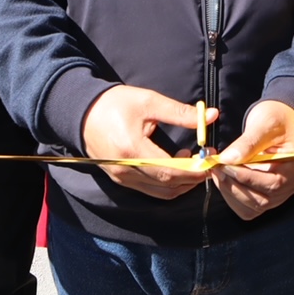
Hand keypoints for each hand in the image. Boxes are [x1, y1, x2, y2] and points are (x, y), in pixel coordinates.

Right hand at [82, 85, 215, 199]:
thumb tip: (212, 116)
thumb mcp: (149, 102)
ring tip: (194, 162)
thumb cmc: (115, 103)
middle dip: (192, 177)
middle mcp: (126, 170)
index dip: (195, 170)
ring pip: (160, 192)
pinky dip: (167, 183)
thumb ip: (180, 113)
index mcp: (132, 150)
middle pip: (168, 186)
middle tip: (208, 161)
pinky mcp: (119, 178)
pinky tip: (176, 164)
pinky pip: (149, 189)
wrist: (81, 112)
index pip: (171, 171)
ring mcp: (121, 177)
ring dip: (181, 182)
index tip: (211, 160)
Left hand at [214, 100, 293, 219]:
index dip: (247, 177)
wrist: (280, 118)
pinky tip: (224, 180)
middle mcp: (293, 184)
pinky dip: (235, 198)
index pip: (273, 183)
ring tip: (217, 173)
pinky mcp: (269, 194)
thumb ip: (248, 142)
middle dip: (235, 186)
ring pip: (255, 206)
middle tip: (215, 168)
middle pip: (263, 199)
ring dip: (232, 192)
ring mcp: (281, 192)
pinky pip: (251, 207)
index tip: (224, 165)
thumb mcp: (265, 122)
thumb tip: (228, 159)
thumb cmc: (277, 117)